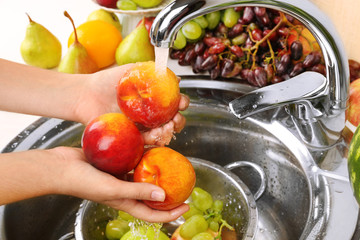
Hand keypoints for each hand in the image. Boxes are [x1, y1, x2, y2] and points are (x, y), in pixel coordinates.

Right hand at [52, 147, 188, 222]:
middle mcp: (125, 190)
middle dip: (168, 191)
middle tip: (183, 183)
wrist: (62, 167)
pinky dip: (144, 155)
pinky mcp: (116, 163)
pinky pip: (135, 160)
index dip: (170, 214)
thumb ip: (137, 191)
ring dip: (157, 170)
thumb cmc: (83, 182)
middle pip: (151, 194)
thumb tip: (163, 196)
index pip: (152, 214)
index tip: (187, 207)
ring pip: (144, 174)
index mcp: (125, 202)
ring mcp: (121, 176)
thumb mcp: (113, 189)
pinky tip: (154, 146)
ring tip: (171, 161)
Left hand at [74, 65, 189, 145]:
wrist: (87, 94)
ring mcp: (141, 127)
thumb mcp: (132, 70)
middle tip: (175, 118)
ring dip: (169, 132)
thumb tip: (175, 77)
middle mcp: (150, 114)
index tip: (181, 103)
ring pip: (162, 133)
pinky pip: (146, 142)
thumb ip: (152, 71)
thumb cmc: (108, 81)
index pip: (174, 103)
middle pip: (173, 121)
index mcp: (154, 100)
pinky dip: (154, 140)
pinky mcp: (131, 137)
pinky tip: (156, 134)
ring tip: (167, 127)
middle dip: (179, 121)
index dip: (182, 104)